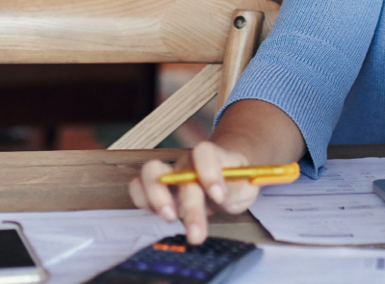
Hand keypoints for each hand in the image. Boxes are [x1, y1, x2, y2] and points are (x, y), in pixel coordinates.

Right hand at [128, 141, 264, 244]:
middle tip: (196, 232)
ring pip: (150, 172)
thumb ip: (236, 190)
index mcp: (213, 156)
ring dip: (156, 197)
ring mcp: (170, 173)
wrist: (226, 180)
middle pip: (179, 172)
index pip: (204, 152)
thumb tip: (220, 197)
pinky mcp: (156, 187)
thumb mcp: (246, 188)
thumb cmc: (235, 184)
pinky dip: (142, 200)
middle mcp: (188, 162)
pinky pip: (137, 186)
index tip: (219, 196)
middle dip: (188, 204)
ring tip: (170, 218)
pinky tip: (159, 215)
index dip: (209, 172)